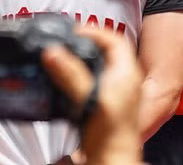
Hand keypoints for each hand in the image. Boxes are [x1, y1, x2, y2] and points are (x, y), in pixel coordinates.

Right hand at [41, 26, 142, 164]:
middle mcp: (125, 79)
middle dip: (87, 42)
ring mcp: (118, 90)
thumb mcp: (91, 97)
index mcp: (127, 71)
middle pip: (107, 50)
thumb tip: (55, 53)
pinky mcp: (108, 102)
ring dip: (83, 58)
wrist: (113, 157)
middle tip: (68, 40)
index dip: (94, 31)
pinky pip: (95, 78)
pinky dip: (81, 74)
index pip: (114, 39)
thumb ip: (72, 74)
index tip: (75, 31)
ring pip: (100, 64)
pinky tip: (69, 79)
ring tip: (66, 55)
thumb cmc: (112, 132)